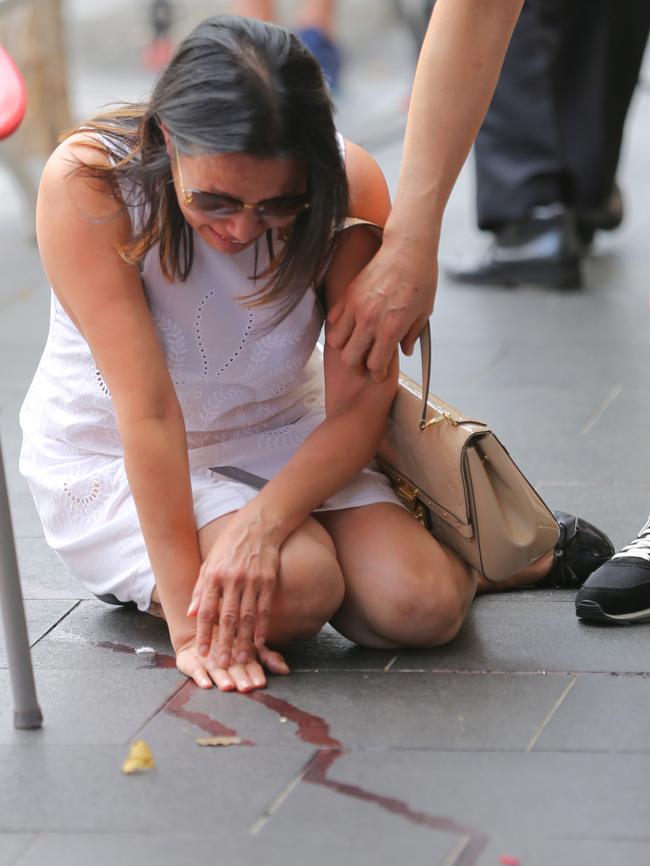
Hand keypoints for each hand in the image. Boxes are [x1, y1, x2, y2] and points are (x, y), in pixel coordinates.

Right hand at [176, 636, 288, 692]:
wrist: (197, 632)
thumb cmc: (229, 643)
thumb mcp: (249, 649)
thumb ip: (268, 659)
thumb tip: (286, 670)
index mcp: (241, 652)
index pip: (250, 664)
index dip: (255, 673)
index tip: (260, 683)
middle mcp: (225, 656)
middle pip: (234, 668)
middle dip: (241, 678)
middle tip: (247, 688)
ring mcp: (208, 659)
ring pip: (217, 669)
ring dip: (223, 679)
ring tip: (228, 686)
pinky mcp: (190, 662)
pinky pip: (195, 670)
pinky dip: (200, 677)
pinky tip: (205, 684)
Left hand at [187, 510, 280, 666]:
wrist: (258, 525)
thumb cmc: (230, 545)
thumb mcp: (209, 563)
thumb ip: (201, 589)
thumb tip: (192, 614)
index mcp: (214, 576)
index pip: (207, 611)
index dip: (204, 633)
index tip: (202, 652)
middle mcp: (232, 580)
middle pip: (227, 618)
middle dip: (224, 643)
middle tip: (222, 664)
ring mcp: (251, 581)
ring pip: (247, 616)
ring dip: (243, 640)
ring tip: (240, 659)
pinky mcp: (268, 580)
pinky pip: (264, 608)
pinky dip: (262, 626)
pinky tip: (260, 641)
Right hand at [326, 239, 436, 381]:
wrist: (408, 248)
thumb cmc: (421, 278)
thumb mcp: (424, 312)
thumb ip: (412, 335)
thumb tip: (404, 350)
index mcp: (390, 329)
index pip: (374, 365)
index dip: (376, 374)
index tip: (378, 374)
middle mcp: (369, 322)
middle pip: (351, 358)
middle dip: (358, 367)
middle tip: (364, 365)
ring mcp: (355, 308)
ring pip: (336, 342)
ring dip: (345, 348)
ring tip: (355, 346)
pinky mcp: (348, 295)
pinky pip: (334, 320)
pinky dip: (339, 327)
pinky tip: (350, 326)